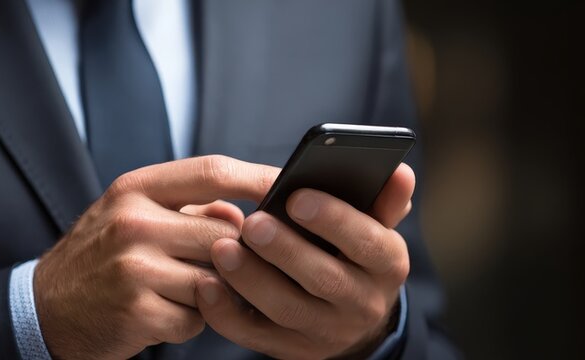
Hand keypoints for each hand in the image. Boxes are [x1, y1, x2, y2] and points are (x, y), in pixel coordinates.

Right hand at [35, 156, 277, 358]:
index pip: (212, 171)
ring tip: (177, 292)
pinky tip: (160, 314)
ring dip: (212, 293)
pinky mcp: (138, 311)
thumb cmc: (100, 259)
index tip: (294, 184)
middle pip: (226, 234)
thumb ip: (189, 210)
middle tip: (231, 268)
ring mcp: (134, 267)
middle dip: (239, 256)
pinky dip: (190, 323)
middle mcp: (133, 222)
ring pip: (217, 280)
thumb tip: (244, 213)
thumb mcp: (133, 218)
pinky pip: (198, 319)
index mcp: (134, 189)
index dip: (260, 178)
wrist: (45, 310)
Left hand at [195, 163, 414, 358]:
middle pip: (325, 279)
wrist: (350, 319)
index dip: (334, 220)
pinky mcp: (289, 349)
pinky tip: (205, 285)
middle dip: (286, 250)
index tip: (296, 196)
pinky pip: (254, 336)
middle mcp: (361, 303)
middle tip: (251, 223)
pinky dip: (226, 314)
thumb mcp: (375, 229)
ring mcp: (324, 332)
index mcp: (386, 266)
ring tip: (222, 248)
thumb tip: (400, 170)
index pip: (367, 243)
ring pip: (287, 310)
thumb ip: (382, 201)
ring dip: (252, 280)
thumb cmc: (353, 255)